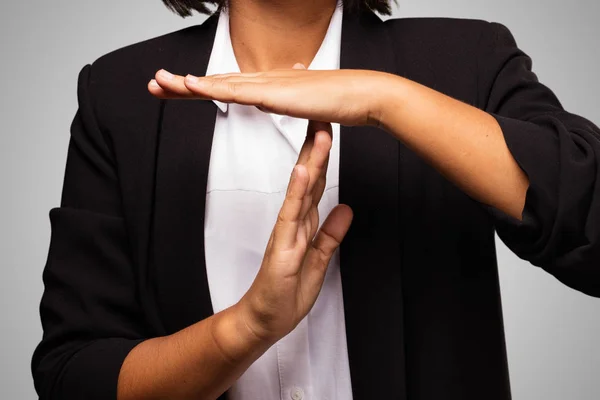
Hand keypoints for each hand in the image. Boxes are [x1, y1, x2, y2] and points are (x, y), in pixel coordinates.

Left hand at [148, 66, 393, 125]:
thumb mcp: (305, 102)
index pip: (227, 85)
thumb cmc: (339, 101)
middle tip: (154, 84)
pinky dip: (213, 87)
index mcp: (269, 85)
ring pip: (221, 82)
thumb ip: (288, 99)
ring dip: (188, 83)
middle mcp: (264, 80)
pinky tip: (192, 85)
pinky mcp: (277, 93)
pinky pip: (239, 91)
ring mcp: (269, 84)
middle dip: (182, 84)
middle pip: (216, 81)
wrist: (363, 96)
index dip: (200, 87)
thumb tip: (277, 96)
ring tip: (160, 82)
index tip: (176, 90)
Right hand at [236, 120, 352, 342]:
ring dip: (311, 160)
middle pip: (308, 178)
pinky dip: (295, 191)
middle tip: (324, 116)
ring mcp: (286, 231)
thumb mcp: (319, 260)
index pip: (315, 183)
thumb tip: (345, 209)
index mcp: (303, 223)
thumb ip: (330, 234)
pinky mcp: (282, 245)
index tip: (330, 131)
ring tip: (319, 133)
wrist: (265, 320)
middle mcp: (294, 221)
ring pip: (300, 190)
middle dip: (318, 147)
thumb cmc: (286, 292)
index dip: (324, 157)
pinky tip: (300, 170)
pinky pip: (290, 214)